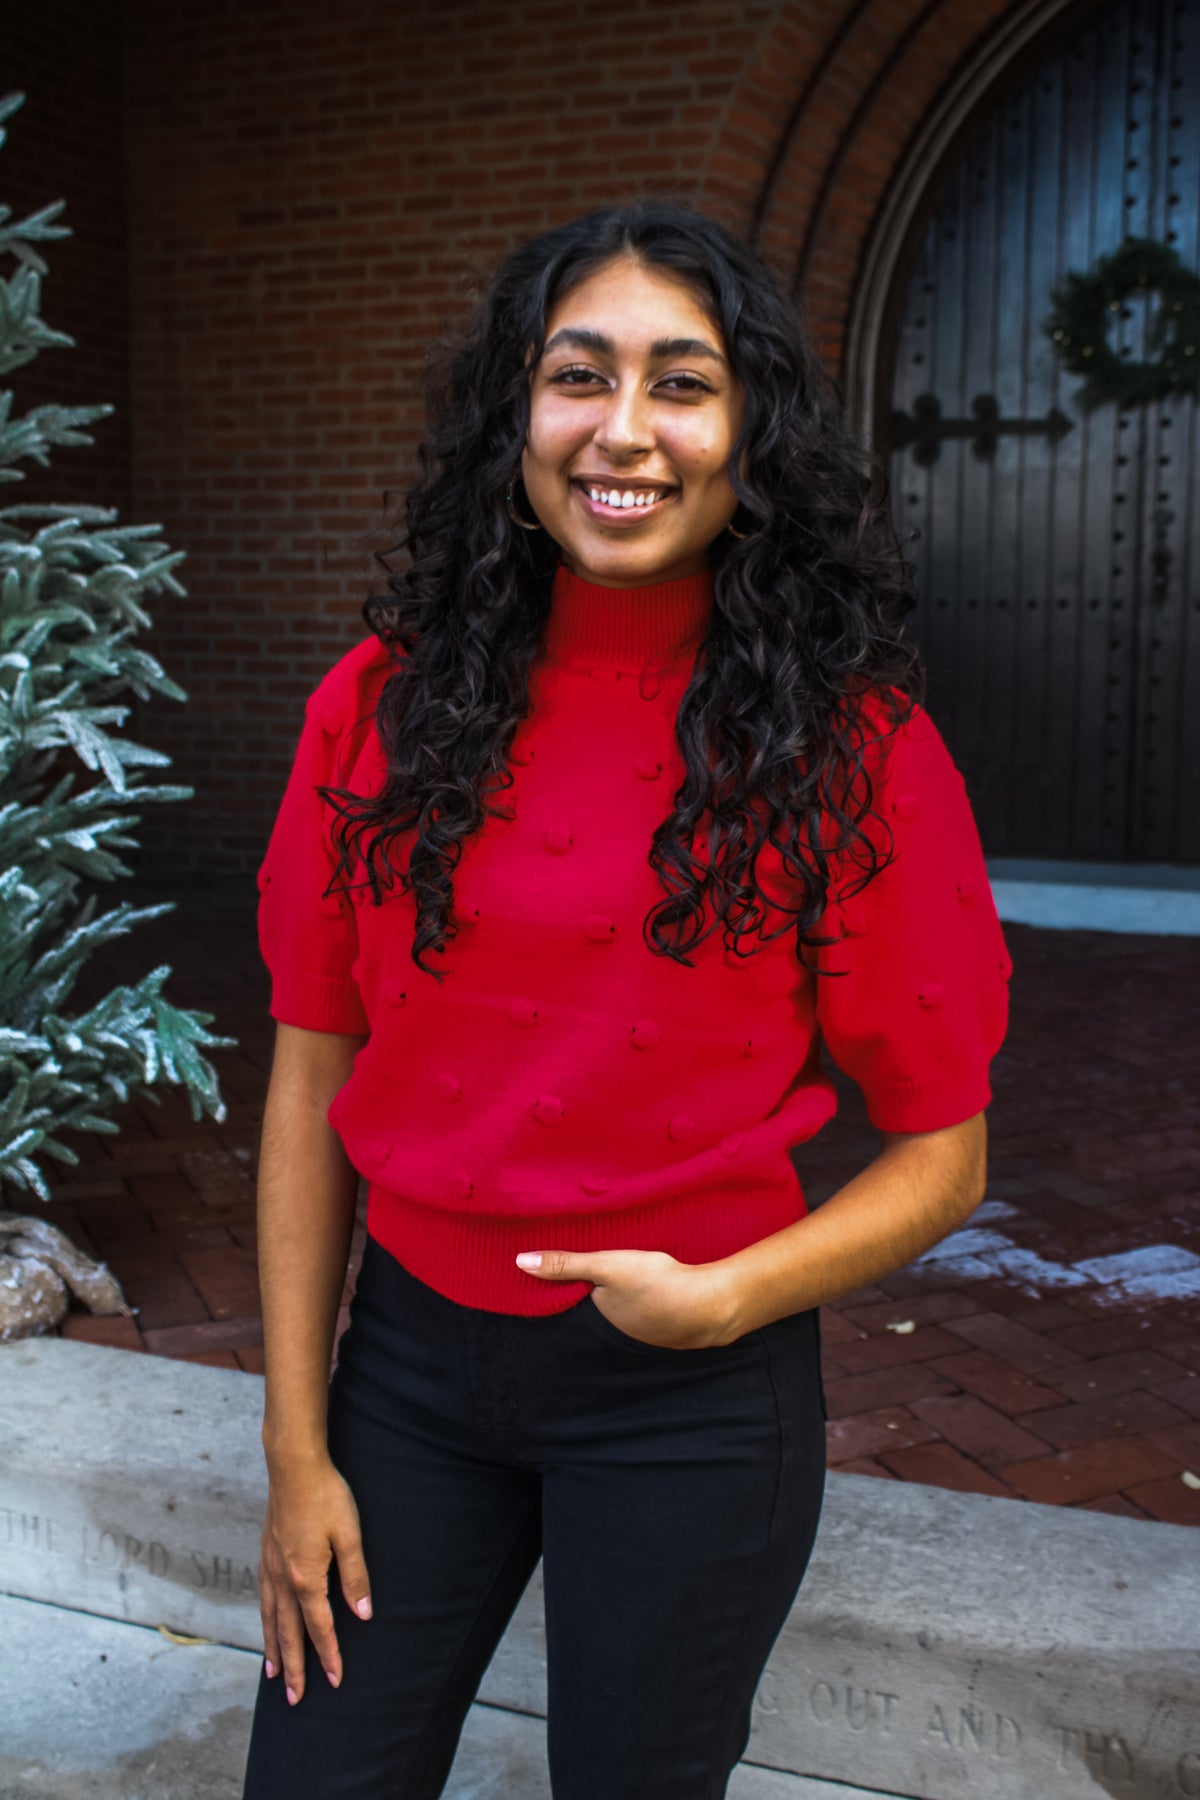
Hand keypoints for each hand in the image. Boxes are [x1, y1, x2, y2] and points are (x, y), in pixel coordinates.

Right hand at [258, 1450, 372, 1703]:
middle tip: (295, 1698)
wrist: (293, 1465)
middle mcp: (283, 1578)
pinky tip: (266, 1623)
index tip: (335, 1681)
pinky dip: (264, 1620)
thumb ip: (355, 1577)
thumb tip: (363, 1616)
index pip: (319, 1627)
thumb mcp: (349, 1535)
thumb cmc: (325, 1496)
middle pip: (288, 1633)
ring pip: (270, 1619)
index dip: (329, 1655)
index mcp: (305, 1577)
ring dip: (273, 1649)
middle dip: (295, 1667)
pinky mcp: (266, 1553)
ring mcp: (270, 1566)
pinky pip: (263, 1598)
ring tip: (274, 1674)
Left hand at [514, 1247, 739, 1347]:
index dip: (557, 1288)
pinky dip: (637, 1297)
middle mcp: (613, 1333)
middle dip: (585, 1292)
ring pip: (616, 1308)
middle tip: (580, 1265)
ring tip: (611, 1273)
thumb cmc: (656, 1285)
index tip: (547, 1269)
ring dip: (613, 1295)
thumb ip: (565, 1264)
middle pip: (591, 1308)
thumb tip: (518, 1261)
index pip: (564, 1305)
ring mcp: (640, 1332)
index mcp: (594, 1320)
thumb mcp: (607, 1266)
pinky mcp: (662, 1324)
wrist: (711, 1304)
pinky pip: (640, 1308)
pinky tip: (644, 1283)